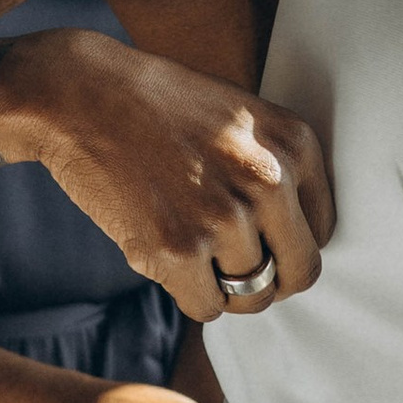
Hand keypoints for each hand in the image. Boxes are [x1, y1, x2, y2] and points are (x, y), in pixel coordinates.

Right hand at [0, 30, 334, 319]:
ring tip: (188, 249)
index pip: (322, 232)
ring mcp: (223, 217)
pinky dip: (187, 293)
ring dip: (220, 285)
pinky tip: (162, 254)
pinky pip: (206, 307)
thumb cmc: (158, 107)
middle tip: (231, 266)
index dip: (287, 245)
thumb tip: (291, 247)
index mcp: (294, 144)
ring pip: (250, 296)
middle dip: (268, 279)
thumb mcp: (241, 118)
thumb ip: (277, 170)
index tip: (258, 241)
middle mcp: (269, 180)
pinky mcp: (177, 248)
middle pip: (298, 273)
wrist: (80, 95)